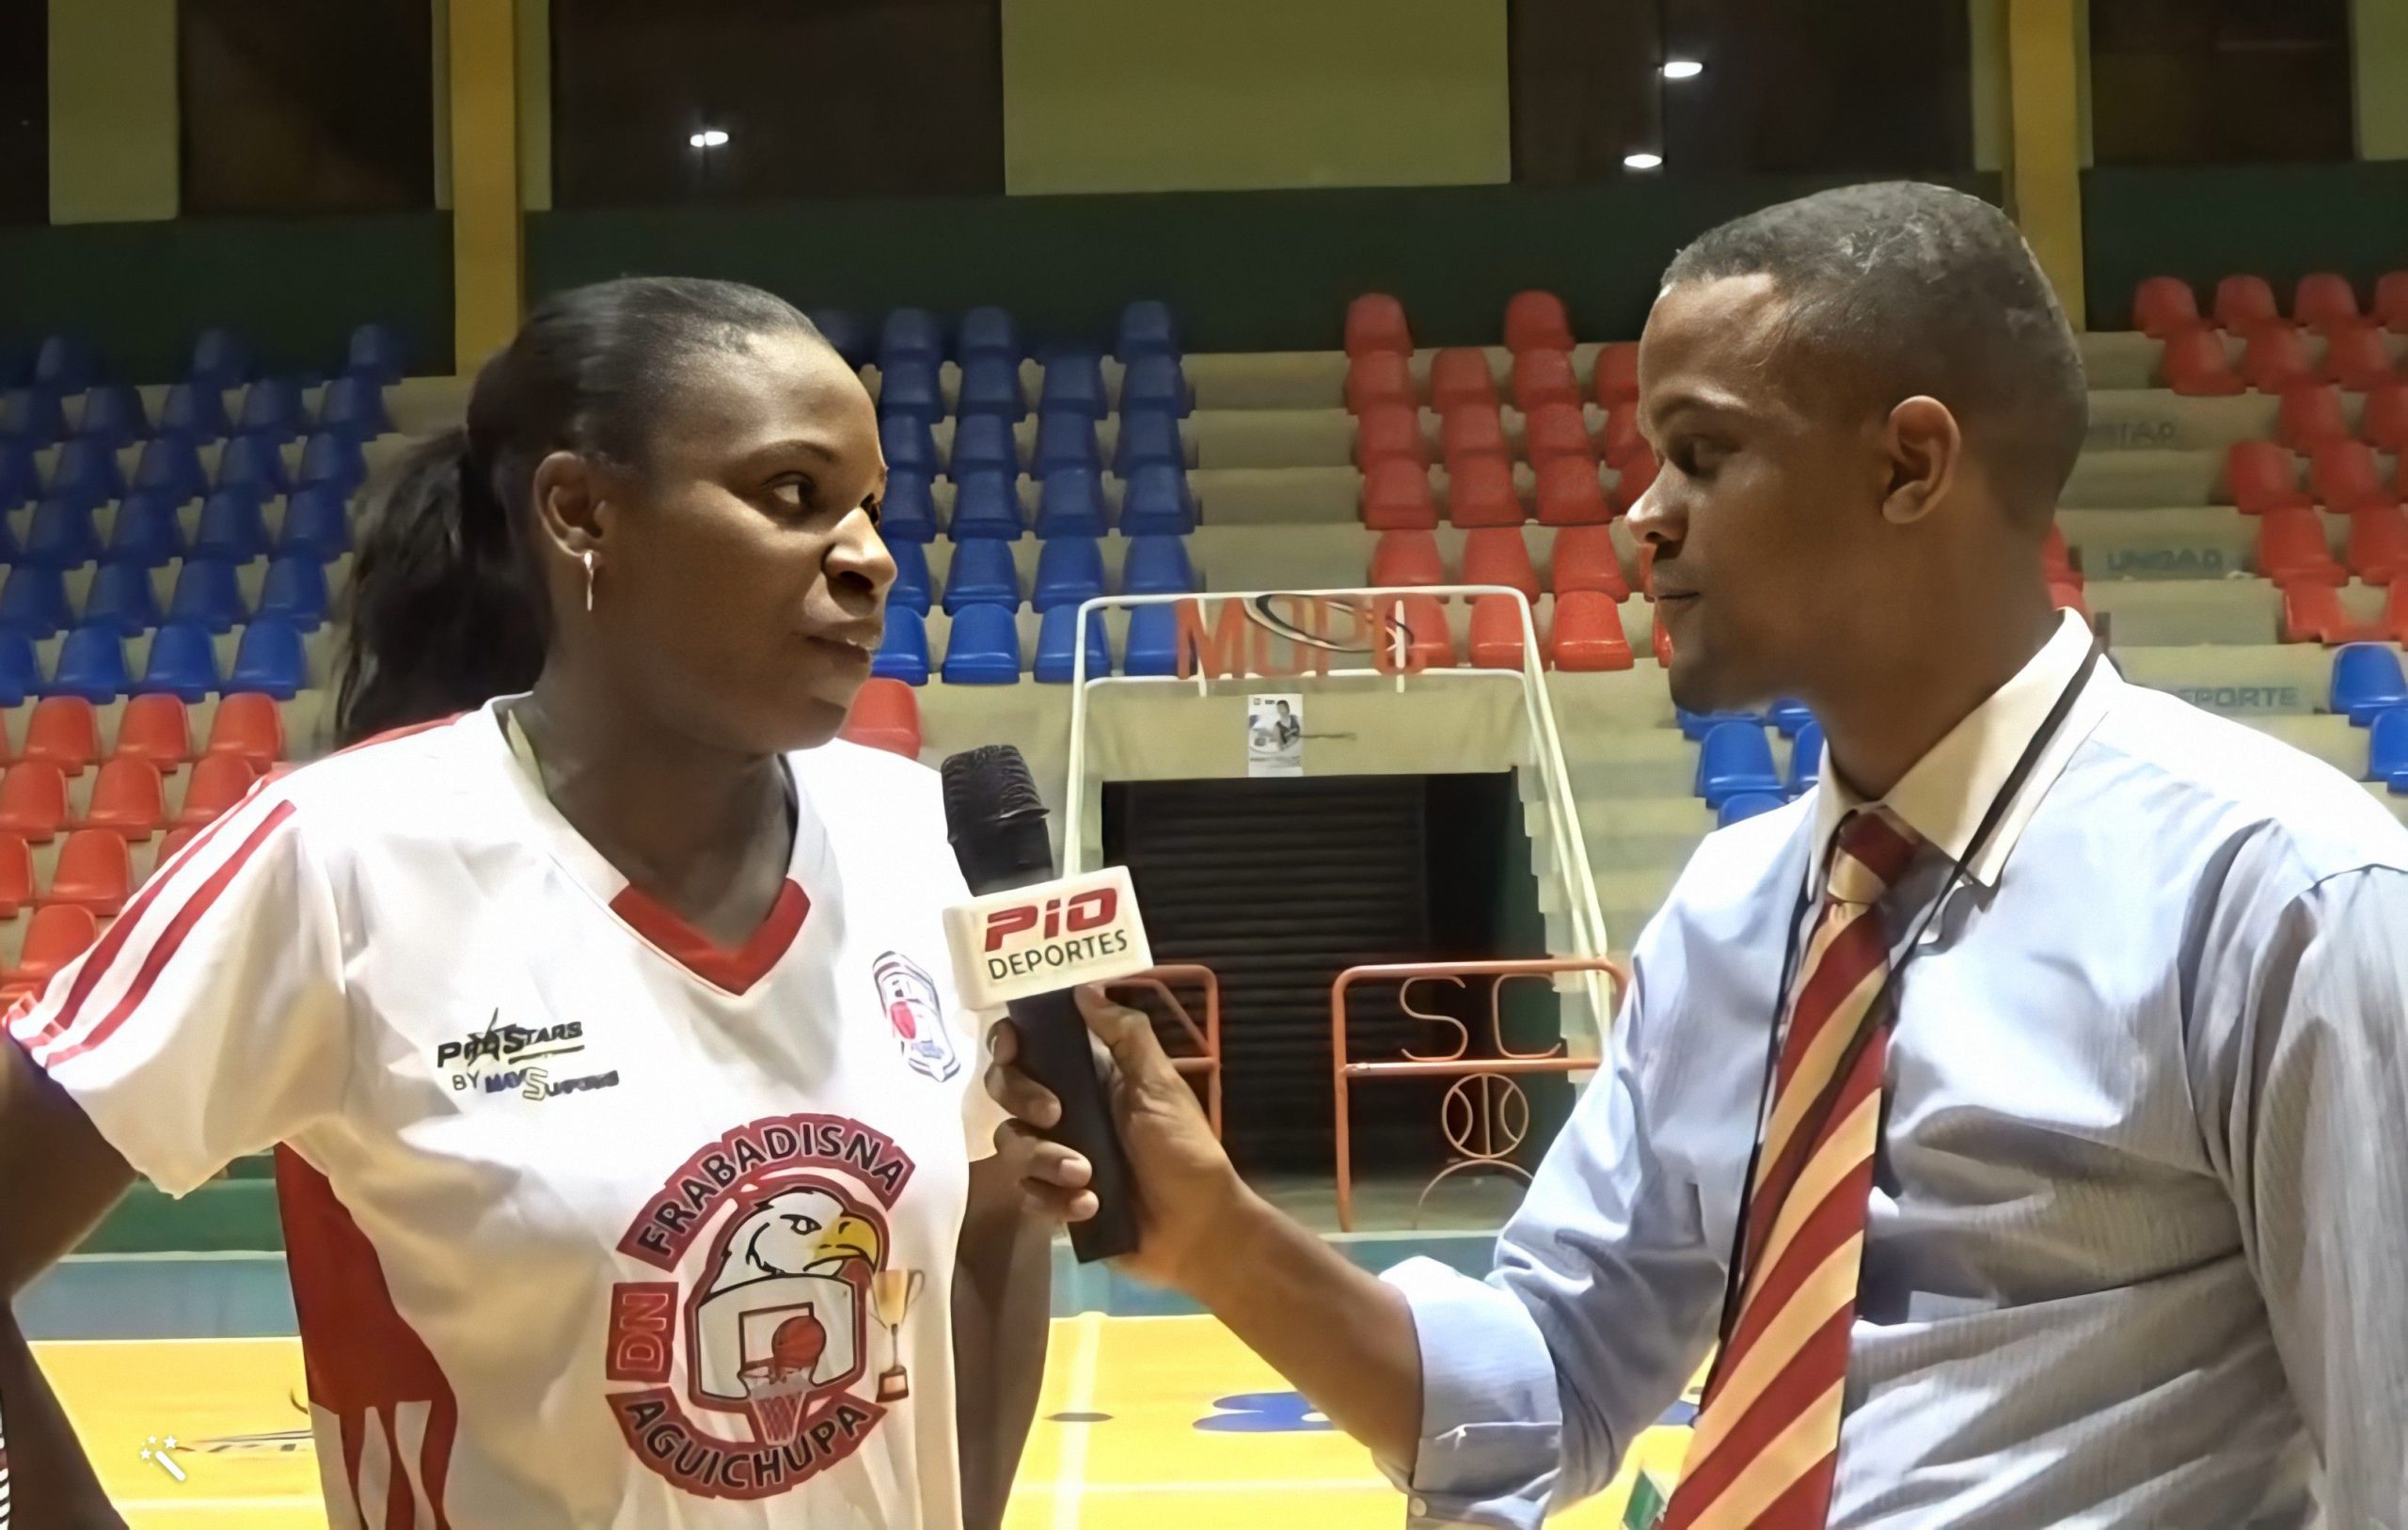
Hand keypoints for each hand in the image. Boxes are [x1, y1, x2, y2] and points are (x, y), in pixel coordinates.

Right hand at [986, 986, 1244, 1290]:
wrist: (1197, 1230)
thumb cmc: (1185, 1151)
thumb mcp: (1161, 1086)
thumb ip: (1126, 1036)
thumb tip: (1085, 989)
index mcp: (1089, 1077)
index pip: (1030, 1047)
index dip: (1010, 1043)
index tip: (1013, 1047)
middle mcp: (1065, 1112)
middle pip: (1006, 1089)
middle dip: (1022, 1096)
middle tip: (1056, 1113)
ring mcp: (1056, 1157)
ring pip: (1012, 1144)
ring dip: (1045, 1158)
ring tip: (1087, 1175)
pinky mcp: (1054, 1200)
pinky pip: (1028, 1193)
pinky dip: (1056, 1200)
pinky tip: (1090, 1207)